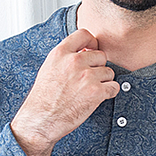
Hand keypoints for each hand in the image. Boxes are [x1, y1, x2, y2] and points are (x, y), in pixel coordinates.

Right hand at [10, 28, 118, 155]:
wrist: (41, 120)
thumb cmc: (43, 98)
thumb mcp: (49, 69)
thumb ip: (65, 57)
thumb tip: (84, 52)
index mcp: (61, 53)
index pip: (85, 34)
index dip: (92, 43)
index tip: (92, 51)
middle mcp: (74, 61)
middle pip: (101, 56)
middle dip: (98, 67)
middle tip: (89, 80)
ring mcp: (87, 76)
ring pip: (109, 72)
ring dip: (104, 82)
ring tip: (89, 91)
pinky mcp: (96, 92)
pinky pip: (114, 87)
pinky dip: (109, 93)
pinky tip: (98, 98)